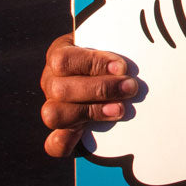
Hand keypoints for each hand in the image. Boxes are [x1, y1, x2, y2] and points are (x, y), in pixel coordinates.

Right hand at [40, 32, 137, 157]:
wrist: (112, 75)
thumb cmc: (112, 55)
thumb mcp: (112, 42)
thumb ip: (117, 42)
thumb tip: (134, 42)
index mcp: (60, 53)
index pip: (63, 60)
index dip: (92, 64)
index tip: (121, 67)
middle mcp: (51, 81)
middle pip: (60, 89)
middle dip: (100, 89)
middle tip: (130, 88)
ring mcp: (53, 107)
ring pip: (54, 115)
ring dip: (91, 112)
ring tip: (120, 109)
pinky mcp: (61, 132)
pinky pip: (53, 143)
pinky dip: (67, 142)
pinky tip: (86, 134)